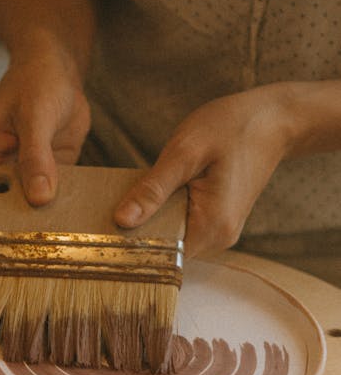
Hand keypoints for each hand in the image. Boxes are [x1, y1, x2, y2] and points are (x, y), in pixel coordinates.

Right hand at [0, 54, 90, 235]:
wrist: (59, 67)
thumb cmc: (36, 81)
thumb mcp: (35, 115)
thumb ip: (36, 156)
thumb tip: (39, 198)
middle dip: (9, 233)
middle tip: (35, 249)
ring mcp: (22, 176)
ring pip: (23, 213)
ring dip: (38, 225)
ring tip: (58, 242)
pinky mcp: (49, 176)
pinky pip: (51, 202)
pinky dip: (61, 212)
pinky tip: (78, 223)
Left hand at [113, 85, 301, 256]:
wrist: (273, 120)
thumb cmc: (231, 127)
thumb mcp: (185, 152)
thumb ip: (153, 189)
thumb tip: (121, 220)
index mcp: (212, 226)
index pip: (161, 254)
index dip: (131, 244)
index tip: (102, 230)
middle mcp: (219, 237)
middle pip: (165, 248)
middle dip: (137, 231)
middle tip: (105, 211)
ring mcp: (220, 231)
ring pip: (172, 237)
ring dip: (150, 221)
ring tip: (127, 198)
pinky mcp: (217, 220)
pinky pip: (182, 224)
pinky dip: (164, 212)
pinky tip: (152, 194)